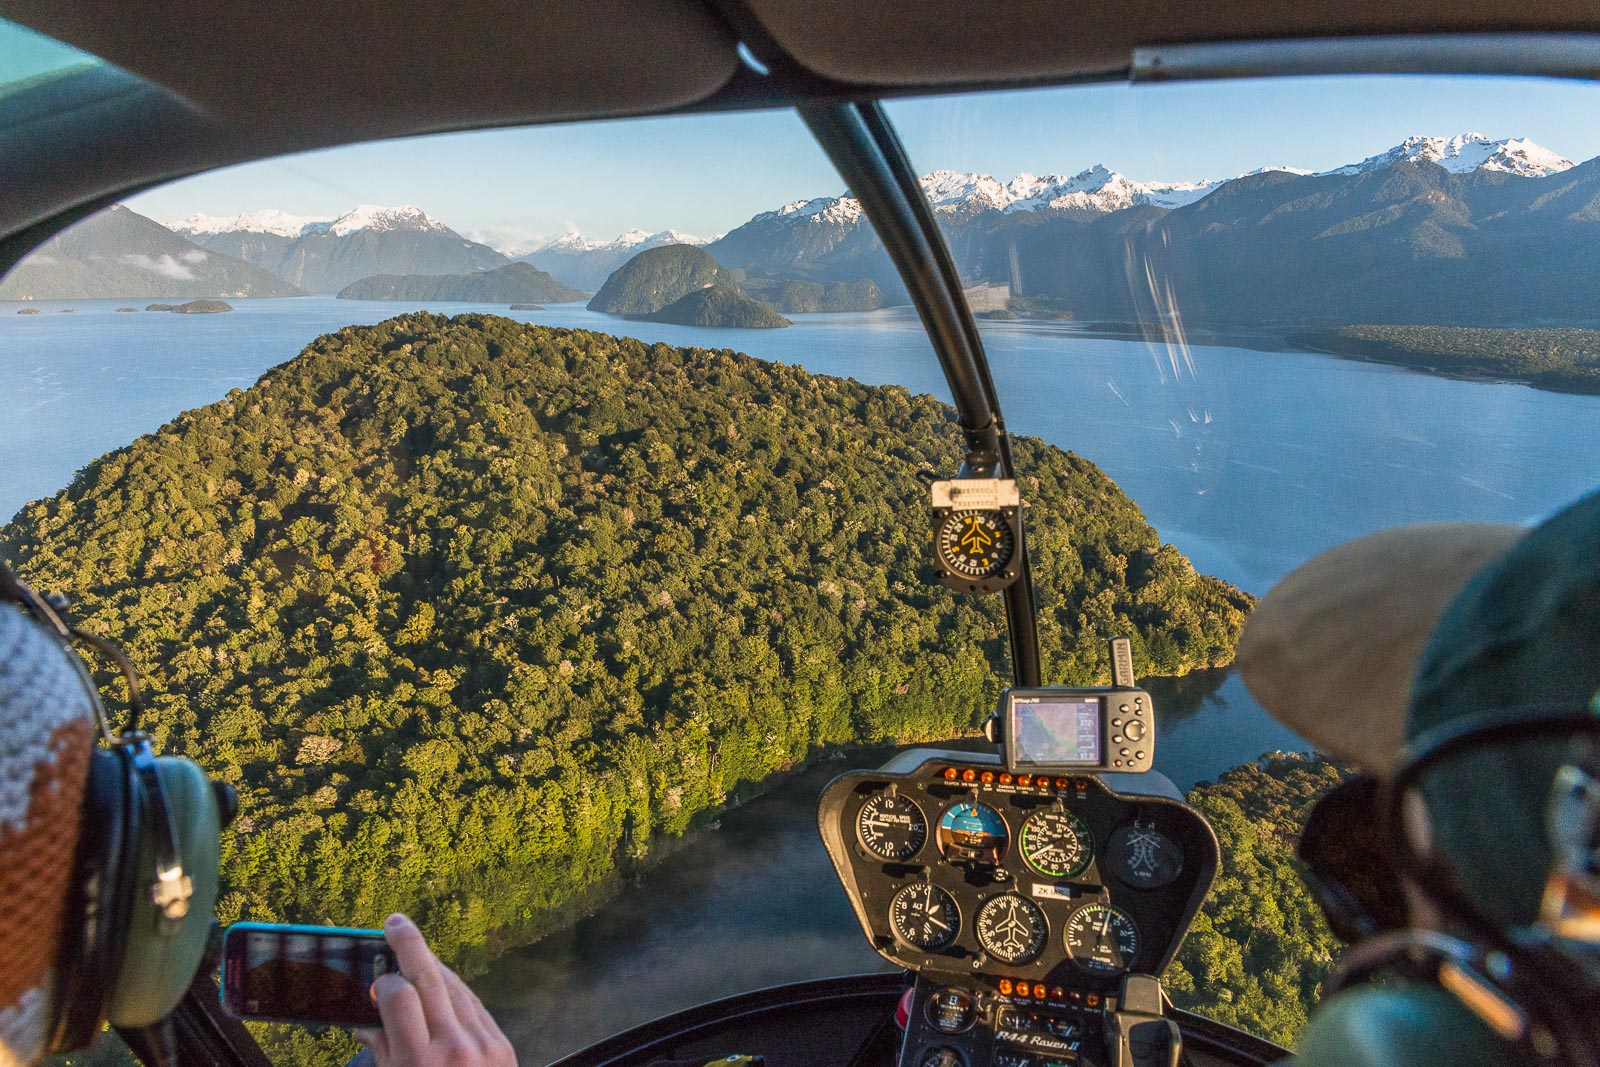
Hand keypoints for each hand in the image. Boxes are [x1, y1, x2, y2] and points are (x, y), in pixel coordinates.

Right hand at [355, 914, 516, 1066]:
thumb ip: (382, 1049)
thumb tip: (363, 1021)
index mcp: (418, 1062)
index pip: (399, 997)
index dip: (385, 984)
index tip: (376, 985)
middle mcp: (453, 1048)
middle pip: (430, 979)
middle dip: (410, 944)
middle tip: (396, 922)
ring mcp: (482, 1044)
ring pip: (455, 987)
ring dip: (433, 965)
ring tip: (416, 952)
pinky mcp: (501, 1044)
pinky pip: (474, 1004)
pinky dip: (455, 990)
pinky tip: (443, 982)